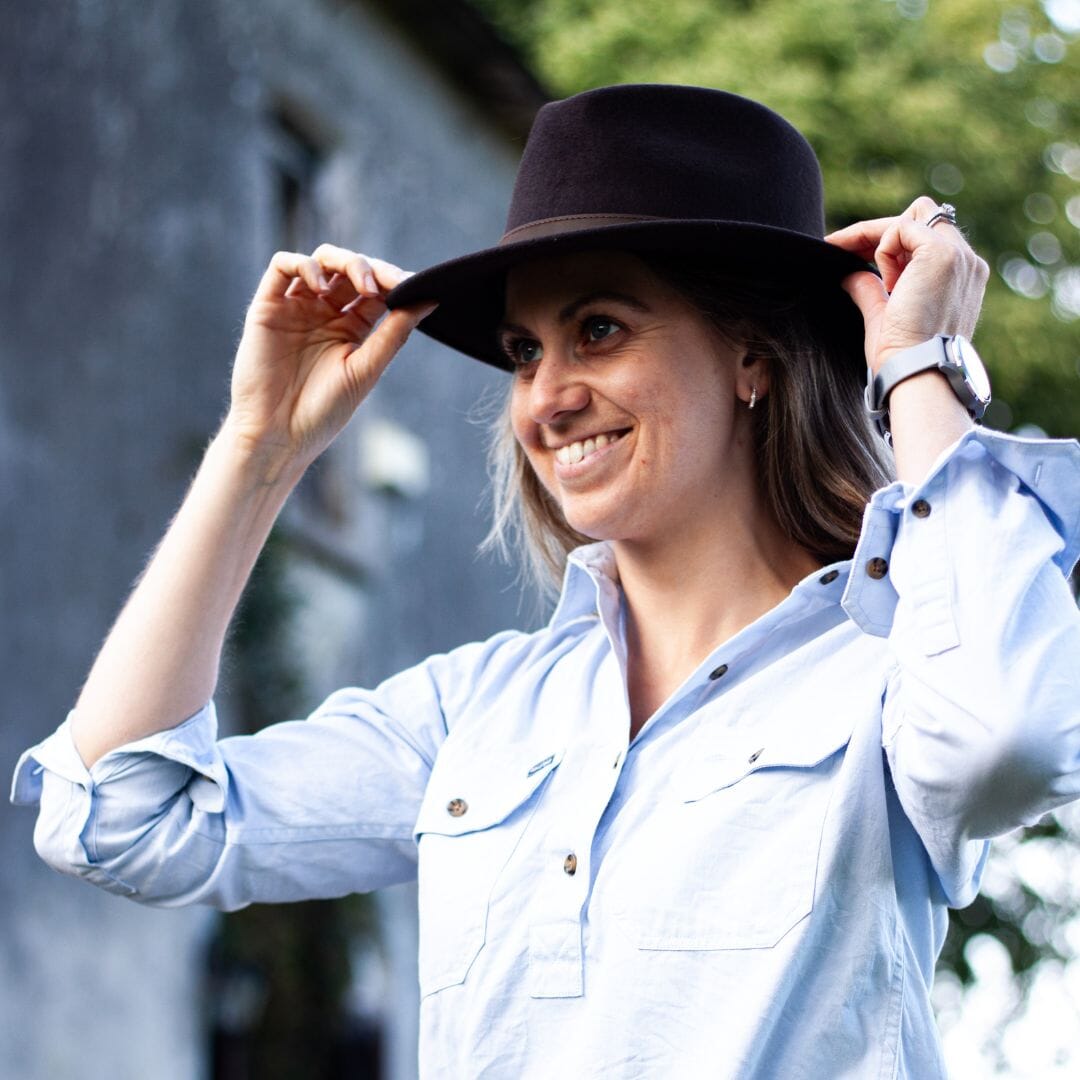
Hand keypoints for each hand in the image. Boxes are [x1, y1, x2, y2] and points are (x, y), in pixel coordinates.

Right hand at [225, 244, 433, 476]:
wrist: (277, 435)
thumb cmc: (323, 412)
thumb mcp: (366, 369)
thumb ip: (396, 332)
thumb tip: (431, 299)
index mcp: (351, 329)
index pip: (377, 290)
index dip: (393, 281)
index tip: (413, 284)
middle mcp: (324, 313)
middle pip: (351, 270)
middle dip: (372, 269)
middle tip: (385, 284)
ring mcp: (296, 307)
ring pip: (322, 261)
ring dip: (345, 262)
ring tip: (361, 284)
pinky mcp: (267, 306)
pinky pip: (283, 266)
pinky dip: (305, 264)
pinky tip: (321, 285)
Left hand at [826, 197, 988, 374]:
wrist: (916, 370)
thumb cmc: (901, 355)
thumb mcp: (884, 316)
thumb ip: (871, 290)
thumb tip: (850, 274)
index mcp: (960, 278)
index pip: (925, 239)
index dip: (886, 244)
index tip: (850, 254)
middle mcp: (966, 262)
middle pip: (923, 216)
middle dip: (880, 231)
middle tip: (842, 248)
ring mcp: (958, 255)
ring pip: (915, 214)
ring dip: (881, 239)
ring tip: (872, 277)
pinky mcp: (942, 254)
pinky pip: (902, 228)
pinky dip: (883, 250)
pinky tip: (889, 283)